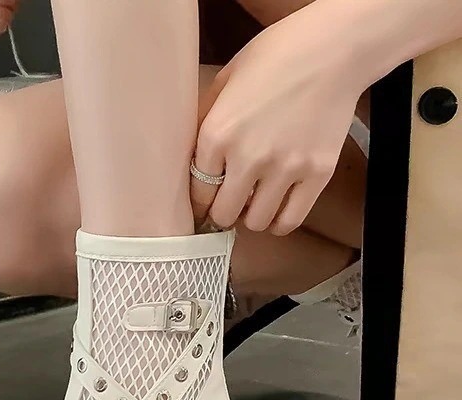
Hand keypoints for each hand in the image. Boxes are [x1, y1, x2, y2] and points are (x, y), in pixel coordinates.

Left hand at [192, 17, 360, 234]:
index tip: (206, 203)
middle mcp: (248, 158)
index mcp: (218, 134)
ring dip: (253, 217)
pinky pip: (291, 220)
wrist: (334, 49)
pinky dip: (280, 223)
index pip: (198, 192)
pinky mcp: (317, 174)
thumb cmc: (276, 58)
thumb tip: (191, 158)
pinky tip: (277, 214)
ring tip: (255, 205)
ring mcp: (285, 169)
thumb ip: (205, 121)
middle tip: (230, 206)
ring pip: (257, 222)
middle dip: (224, 213)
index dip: (201, 201)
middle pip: (224, 214)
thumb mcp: (225, 81)